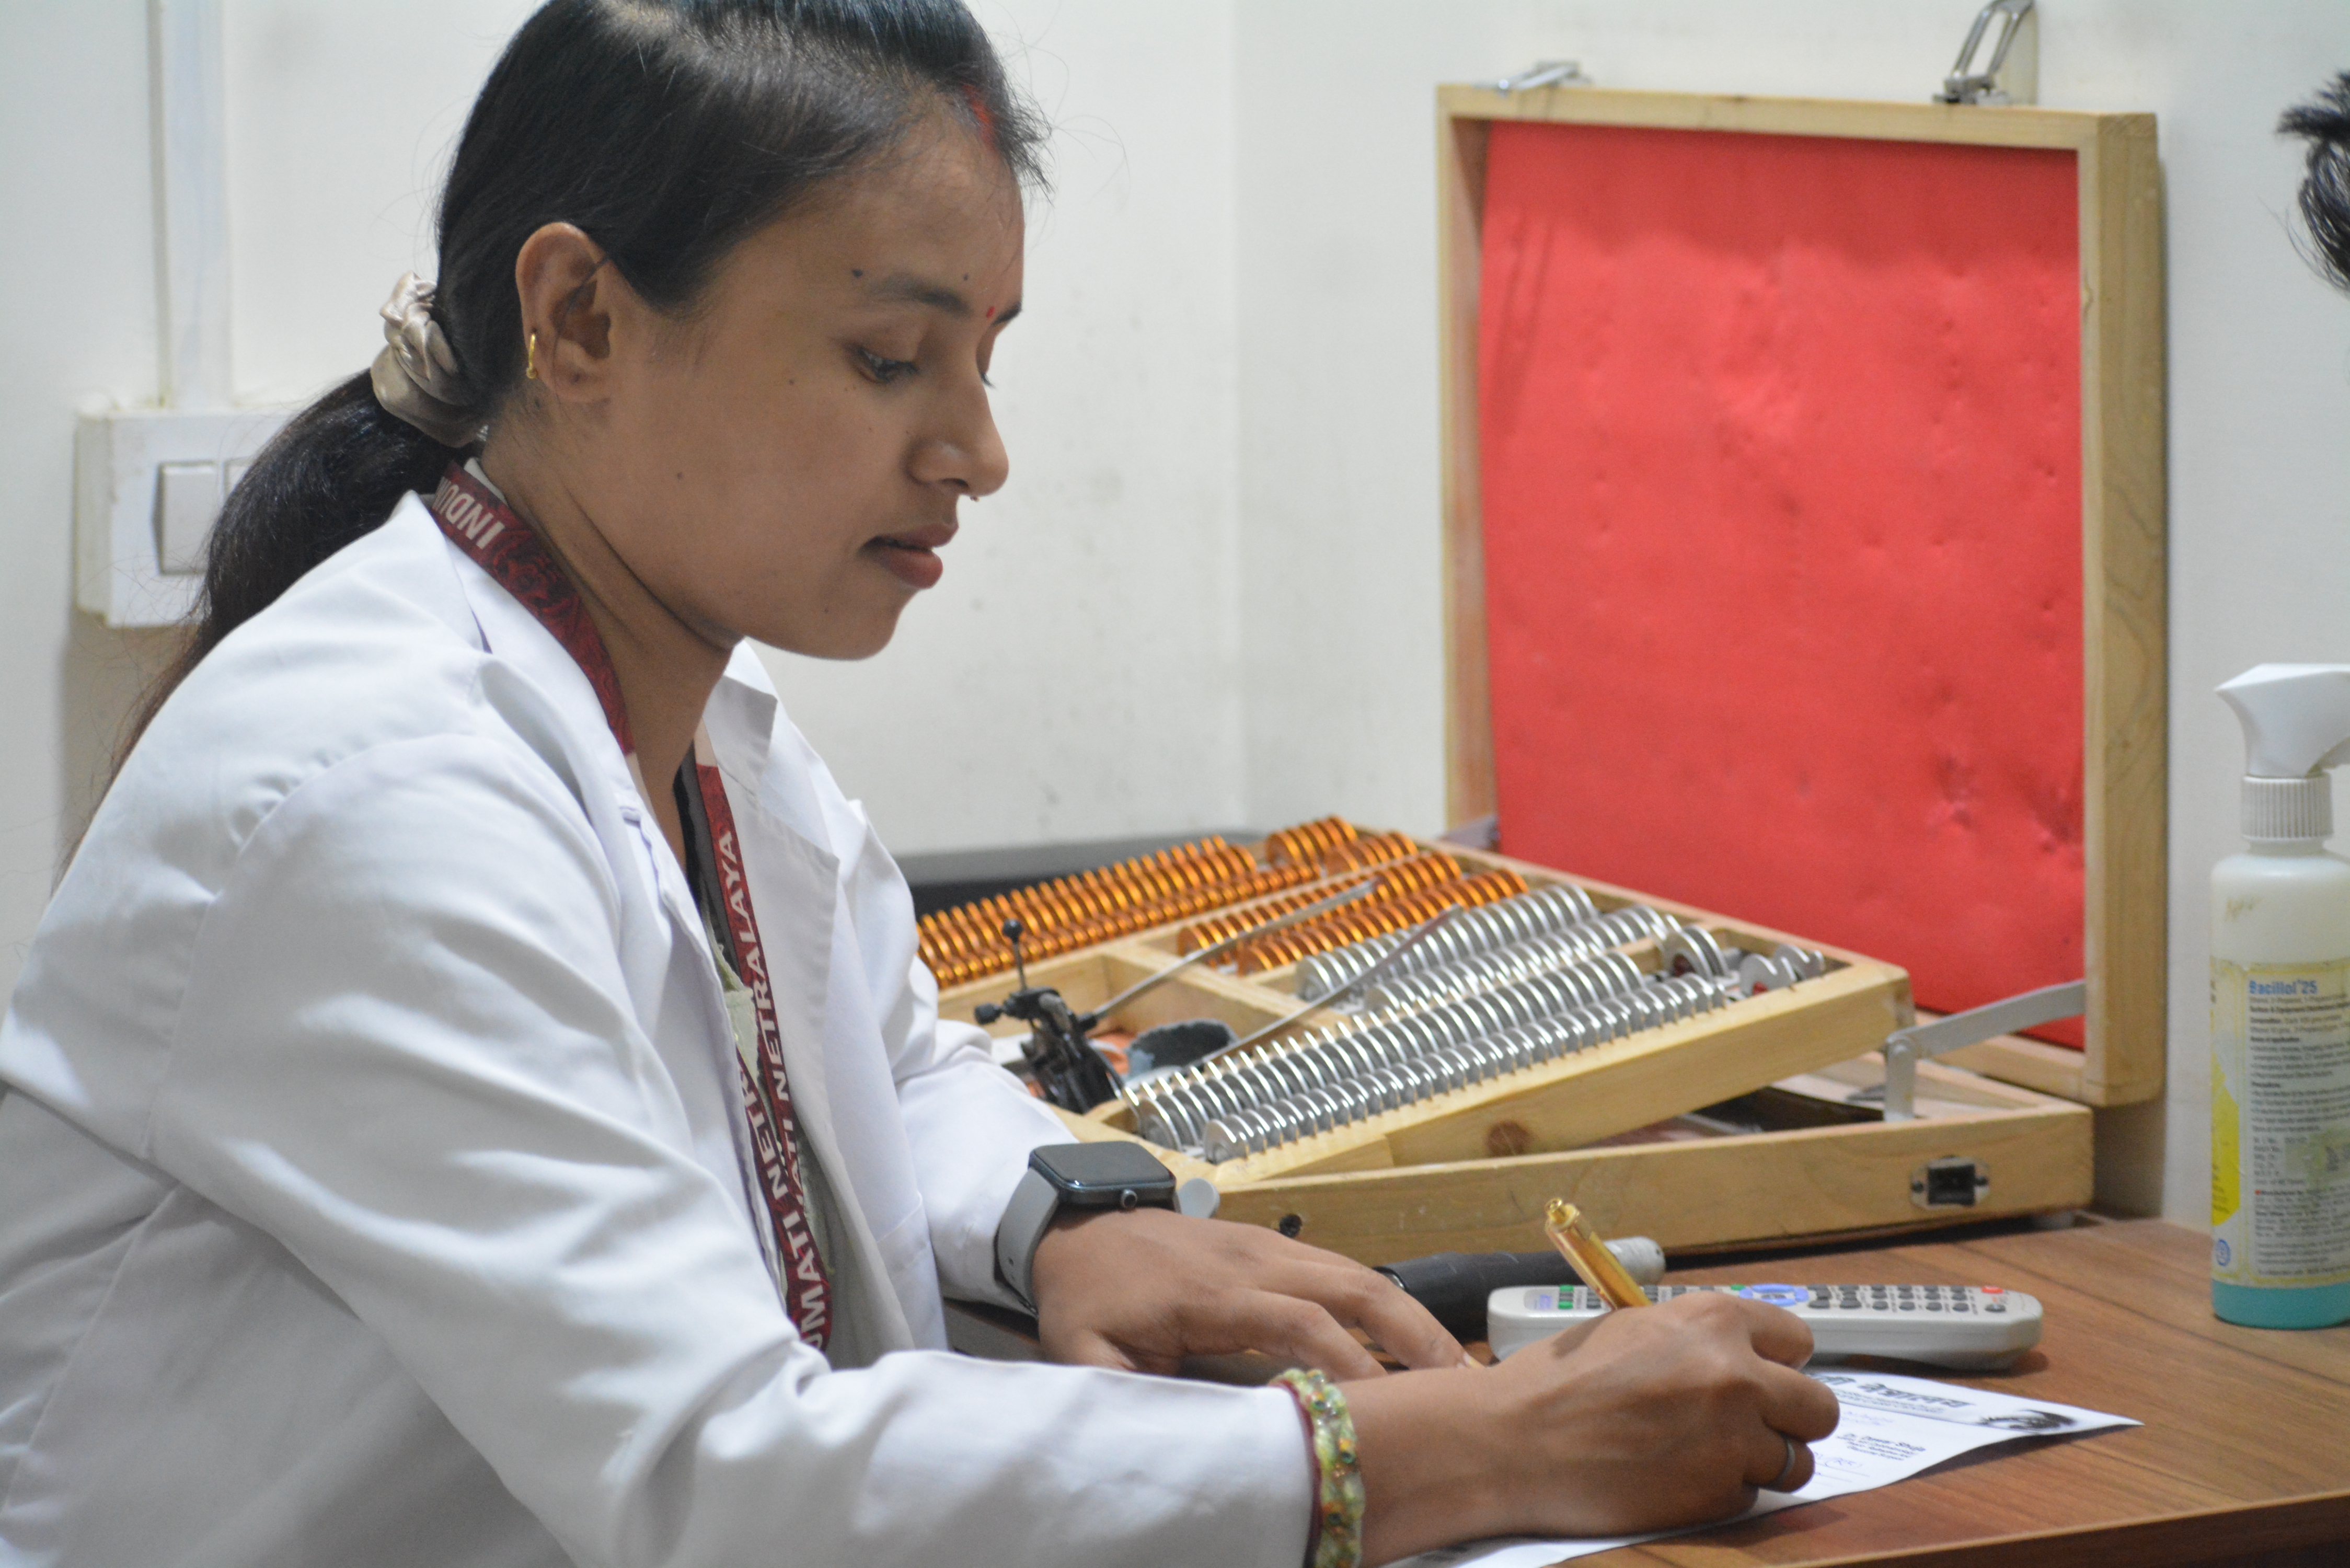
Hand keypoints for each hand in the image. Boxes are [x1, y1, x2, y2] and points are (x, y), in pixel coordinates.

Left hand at [1027, 1207, 1466, 1377]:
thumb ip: (1124, 1396)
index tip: (1387, 1406)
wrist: (1077, 1228)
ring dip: (1408, 1316)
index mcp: (1214, 1293)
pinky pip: (1342, 1268)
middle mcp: (1254, 1260)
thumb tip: (1164, 1440)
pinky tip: (1409, 1337)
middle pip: (1353, 1286)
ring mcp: (1269, 1247)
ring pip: (1358, 1272)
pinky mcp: (1274, 1247)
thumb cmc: (1087, 1298)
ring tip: (1454, 1364)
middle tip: (1460, 1380)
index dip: (1348, 1362)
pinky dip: (1384, 1302)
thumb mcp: (1085, 1355)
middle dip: (1410, 1332)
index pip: (1300, 1322)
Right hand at [1346, 1292, 1841, 1563]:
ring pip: (1796, 1461)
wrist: (1514, 1441)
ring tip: (1712, 1457)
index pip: (1798, 1342)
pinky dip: (1723, 1493)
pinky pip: (1751, 1497)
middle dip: (1791, 1419)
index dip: (1779, 1363)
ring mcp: (1731, 1439)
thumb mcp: (1632, 1328)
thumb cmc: (1558, 1381)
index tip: (1763, 1377)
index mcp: (1713, 1319)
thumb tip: (1742, 1356)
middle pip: (1819, 1407)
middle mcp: (1736, 1375)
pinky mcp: (1717, 1494)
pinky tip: (1678, 1477)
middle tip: (1753, 1426)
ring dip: (1763, 1462)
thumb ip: (1697, 1338)